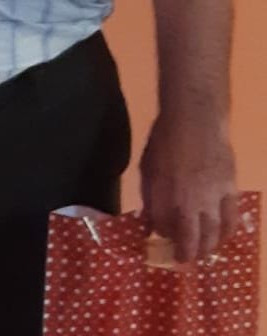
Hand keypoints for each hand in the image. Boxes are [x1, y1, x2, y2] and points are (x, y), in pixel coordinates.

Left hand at [140, 112, 238, 261]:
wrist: (195, 119)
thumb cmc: (165, 139)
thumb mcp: (148, 166)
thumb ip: (149, 195)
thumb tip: (149, 218)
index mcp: (165, 192)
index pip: (163, 226)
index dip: (161, 234)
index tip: (160, 237)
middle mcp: (189, 200)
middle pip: (191, 238)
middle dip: (187, 253)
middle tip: (183, 259)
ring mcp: (212, 197)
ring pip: (214, 234)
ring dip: (208, 248)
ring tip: (203, 255)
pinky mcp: (230, 191)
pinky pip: (231, 219)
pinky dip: (227, 233)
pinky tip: (223, 238)